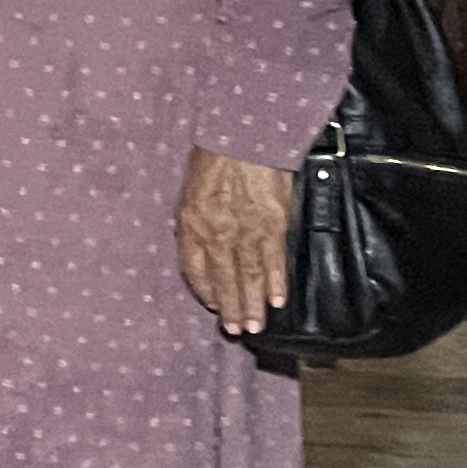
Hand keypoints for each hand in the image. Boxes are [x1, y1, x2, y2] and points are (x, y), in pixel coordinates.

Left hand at [177, 147, 295, 335]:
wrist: (244, 136)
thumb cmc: (214, 158)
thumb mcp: (190, 190)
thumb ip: (193, 221)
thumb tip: (197, 244)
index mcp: (191, 225)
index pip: (194, 270)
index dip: (205, 291)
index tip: (212, 305)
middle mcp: (217, 234)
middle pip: (223, 280)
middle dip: (230, 308)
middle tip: (236, 331)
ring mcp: (246, 232)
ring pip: (249, 277)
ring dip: (252, 304)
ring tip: (255, 327)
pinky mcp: (273, 225)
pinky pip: (274, 261)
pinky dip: (276, 283)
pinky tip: (277, 301)